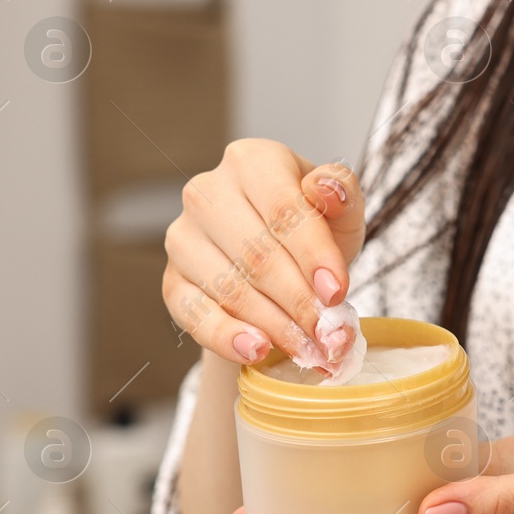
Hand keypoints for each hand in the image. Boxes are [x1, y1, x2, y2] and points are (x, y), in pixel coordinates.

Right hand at [163, 139, 364, 366]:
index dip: (312, 254)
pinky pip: (195, 314)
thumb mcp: (340, 210)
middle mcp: (208, 193)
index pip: (283, 210)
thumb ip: (342, 194)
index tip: (338, 292)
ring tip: (310, 351)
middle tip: (331, 335)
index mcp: (252, 161)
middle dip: (300, 301)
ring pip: (229, 288)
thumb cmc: (313, 231)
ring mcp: (183, 237)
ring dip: (274, 326)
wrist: (279, 264)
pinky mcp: (171, 280)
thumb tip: (325, 190)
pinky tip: (256, 352)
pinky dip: (227, 337)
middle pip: (257, 255)